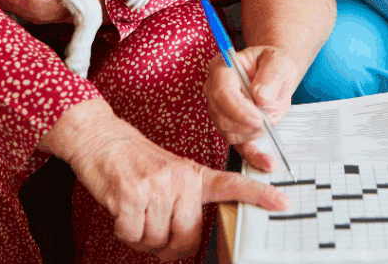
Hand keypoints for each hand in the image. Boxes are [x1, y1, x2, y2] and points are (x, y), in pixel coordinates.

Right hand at [41, 99, 289, 259]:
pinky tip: (123, 212)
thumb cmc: (138, 164)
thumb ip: (186, 203)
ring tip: (137, 214)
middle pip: (187, 236)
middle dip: (168, 246)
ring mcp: (158, 186)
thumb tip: (186, 245)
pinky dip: (125, 232)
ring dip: (143, 238)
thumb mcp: (172, 175)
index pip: (233, 184)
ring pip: (157, 240)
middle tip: (155, 231)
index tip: (284, 202)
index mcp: (195, 175)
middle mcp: (181, 178)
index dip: (259, 196)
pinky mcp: (133, 194)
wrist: (102, 140)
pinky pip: (133, 236)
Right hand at [203, 45, 299, 171]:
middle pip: (221, 115)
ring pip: (229, 132)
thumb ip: (271, 75)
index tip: (259, 116)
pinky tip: (267, 162)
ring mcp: (220, 111)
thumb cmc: (273, 63)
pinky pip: (239, 146)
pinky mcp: (232, 128)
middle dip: (247, 123)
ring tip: (271, 117)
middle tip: (267, 119)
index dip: (239, 108)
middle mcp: (214, 90)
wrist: (275, 73)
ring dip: (253, 131)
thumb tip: (261, 97)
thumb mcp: (278, 61)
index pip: (221, 91)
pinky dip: (253, 156)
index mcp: (222, 68)